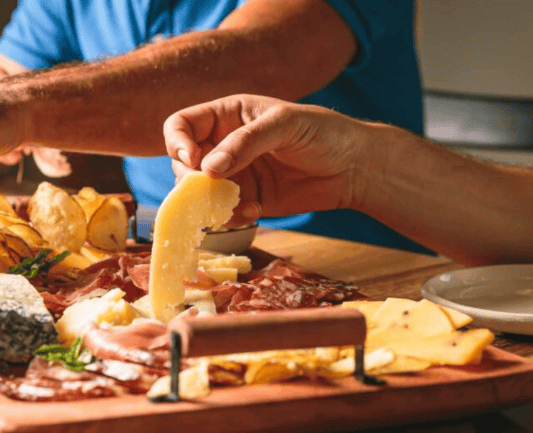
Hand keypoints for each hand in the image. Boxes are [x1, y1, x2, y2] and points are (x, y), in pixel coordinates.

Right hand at [163, 94, 372, 226]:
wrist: (354, 167)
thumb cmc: (324, 132)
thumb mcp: (284, 125)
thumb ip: (246, 142)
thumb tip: (207, 168)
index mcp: (227, 115)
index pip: (181, 125)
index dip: (178, 142)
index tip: (192, 160)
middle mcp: (224, 144)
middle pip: (183, 163)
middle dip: (192, 179)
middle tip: (212, 189)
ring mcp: (235, 174)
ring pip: (199, 193)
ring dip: (210, 203)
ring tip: (239, 204)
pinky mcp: (248, 200)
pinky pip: (223, 213)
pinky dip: (231, 217)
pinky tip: (255, 212)